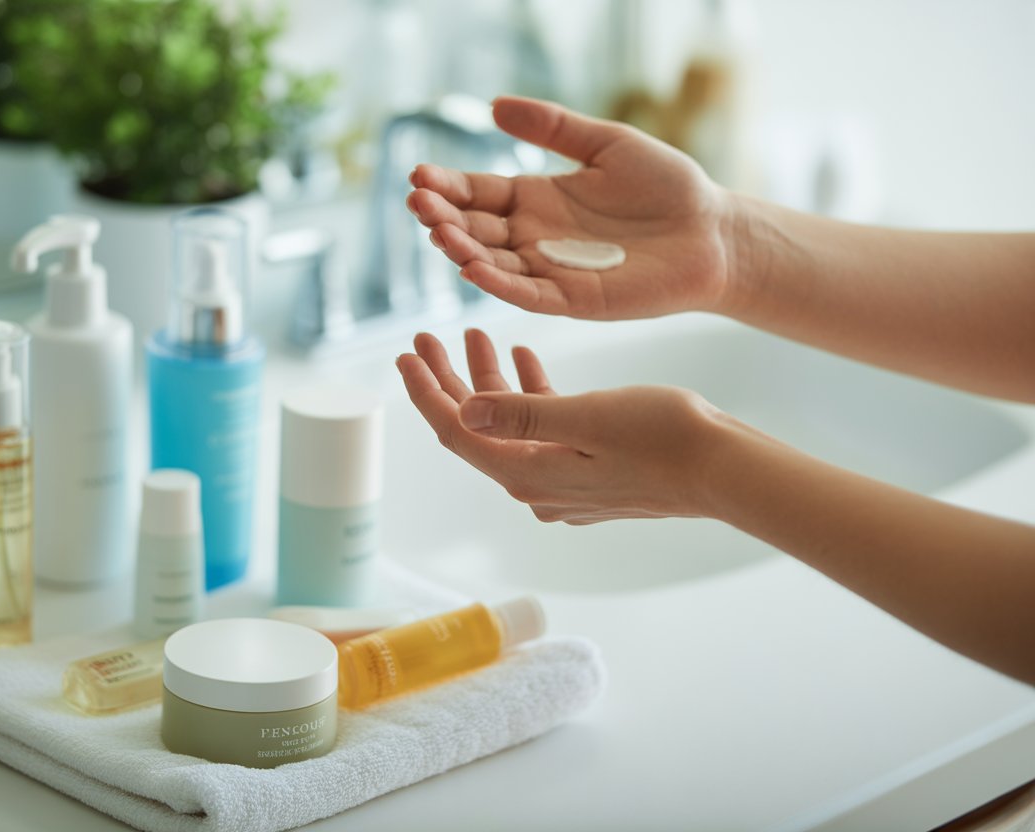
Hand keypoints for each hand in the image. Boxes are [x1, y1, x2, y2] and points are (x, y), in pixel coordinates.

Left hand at [395, 329, 725, 522]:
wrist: (725, 470)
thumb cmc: (663, 438)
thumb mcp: (585, 417)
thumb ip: (522, 414)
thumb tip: (465, 415)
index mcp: (528, 473)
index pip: (457, 432)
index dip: (426, 392)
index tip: (404, 354)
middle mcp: (537, 484)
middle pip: (476, 428)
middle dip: (449, 379)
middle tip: (425, 335)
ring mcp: (563, 480)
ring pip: (509, 424)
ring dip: (491, 379)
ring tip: (477, 333)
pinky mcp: (588, 469)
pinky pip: (543, 427)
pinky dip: (530, 392)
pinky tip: (525, 356)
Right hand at [407, 96, 740, 320]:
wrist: (714, 231)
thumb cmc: (667, 186)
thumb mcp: (605, 143)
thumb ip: (552, 128)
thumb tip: (494, 105)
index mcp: (536, 199)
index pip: (477, 194)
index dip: (447, 186)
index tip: (418, 175)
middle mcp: (534, 238)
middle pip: (475, 230)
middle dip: (443, 218)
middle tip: (416, 202)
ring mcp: (550, 271)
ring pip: (493, 264)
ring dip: (461, 250)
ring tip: (437, 231)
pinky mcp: (573, 300)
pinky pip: (527, 295)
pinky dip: (499, 284)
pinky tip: (472, 268)